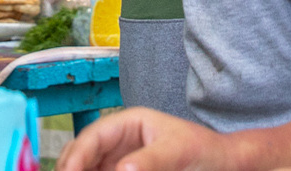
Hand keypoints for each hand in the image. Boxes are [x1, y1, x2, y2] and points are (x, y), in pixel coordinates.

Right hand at [58, 108, 226, 170]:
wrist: (220, 165)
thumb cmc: (204, 151)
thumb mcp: (179, 152)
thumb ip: (153, 161)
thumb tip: (123, 170)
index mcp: (128, 123)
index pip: (93, 136)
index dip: (76, 156)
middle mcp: (117, 143)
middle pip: (81, 156)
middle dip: (70, 168)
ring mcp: (117, 163)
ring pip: (86, 169)